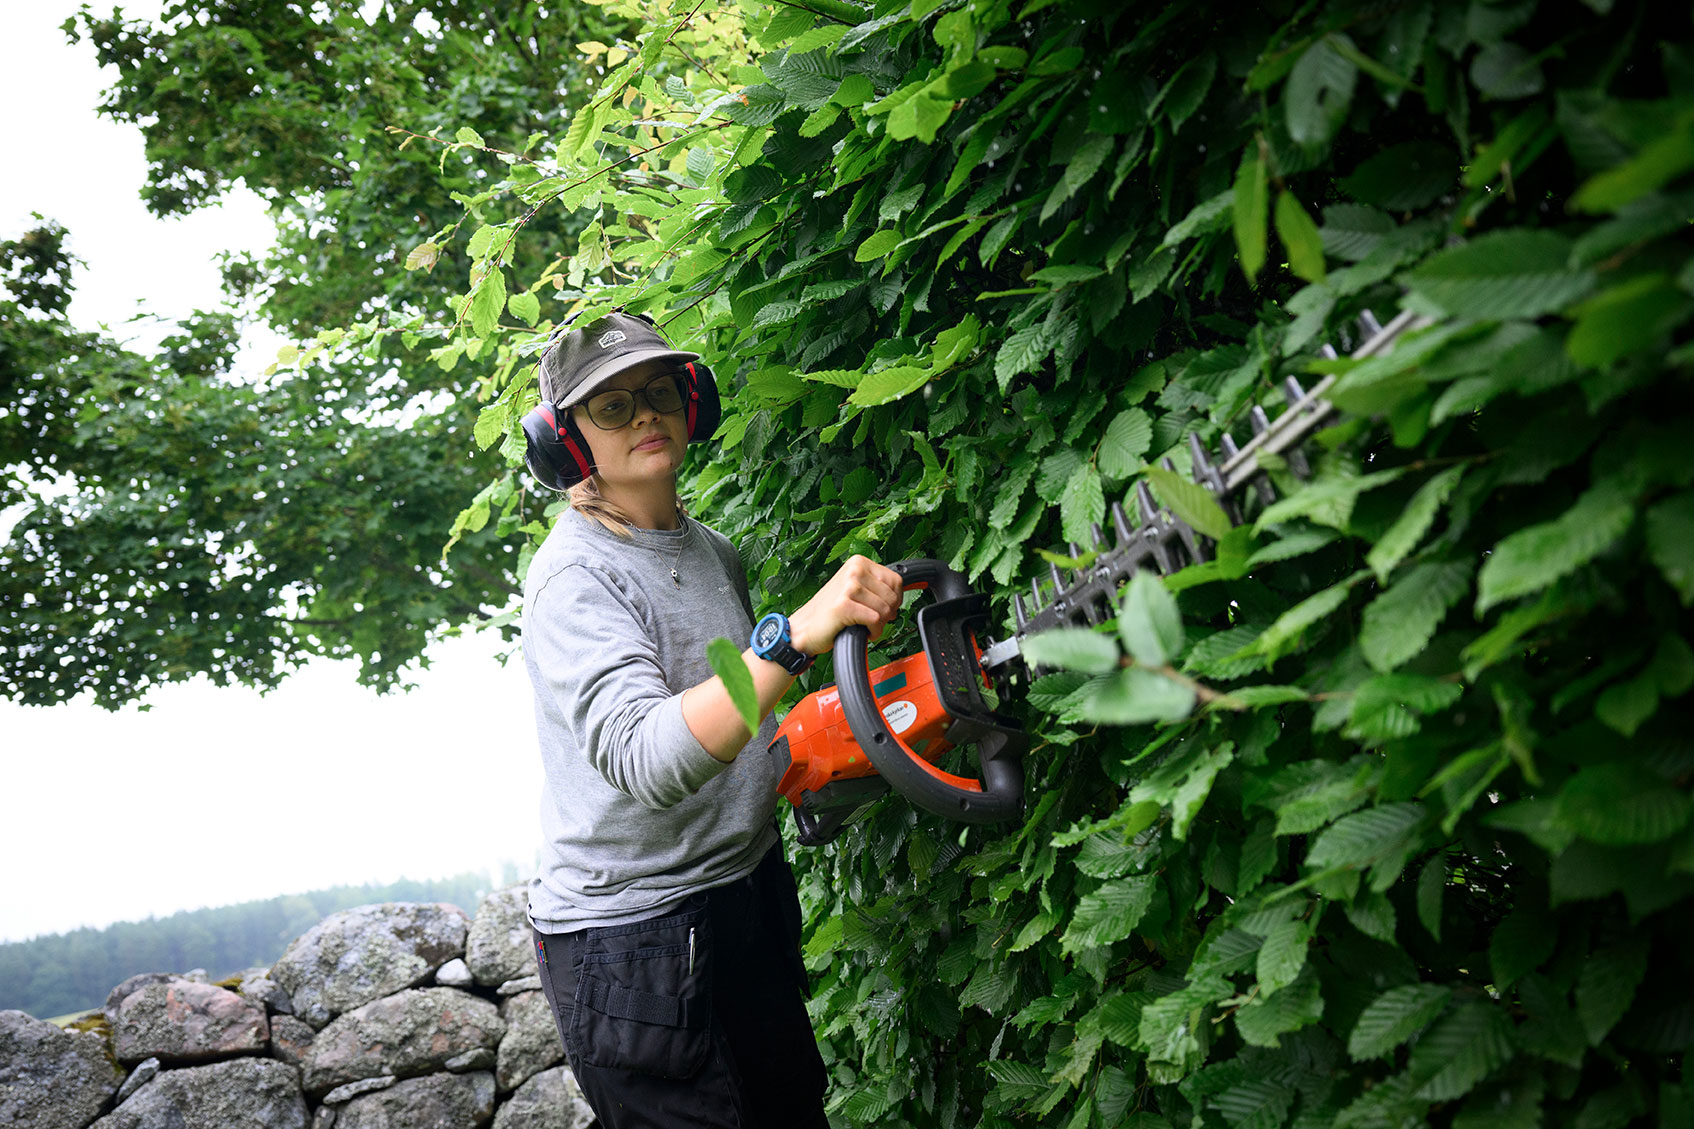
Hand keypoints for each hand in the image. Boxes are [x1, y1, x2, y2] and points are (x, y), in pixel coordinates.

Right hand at [788, 555, 904, 655]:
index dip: (895, 600)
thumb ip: (876, 585)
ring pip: (885, 610)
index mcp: (858, 562)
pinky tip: (862, 631)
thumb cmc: (830, 612)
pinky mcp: (844, 605)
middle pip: (893, 596)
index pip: (896, 581)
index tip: (884, 608)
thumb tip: (905, 588)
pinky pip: (875, 620)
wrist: (804, 629)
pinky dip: (873, 631)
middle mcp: (854, 570)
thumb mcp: (854, 589)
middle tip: (871, 620)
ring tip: (864, 625)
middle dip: (887, 614)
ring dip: (879, 624)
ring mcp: (848, 586)